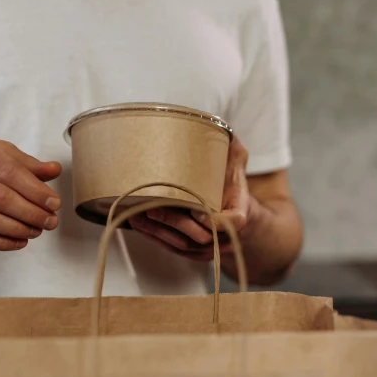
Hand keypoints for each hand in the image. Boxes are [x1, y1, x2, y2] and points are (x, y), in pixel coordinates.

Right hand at [0, 133, 61, 250]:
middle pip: (0, 198)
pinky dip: (0, 242)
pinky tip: (18, 241)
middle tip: (50, 222)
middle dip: (31, 214)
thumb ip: (24, 163)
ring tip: (36, 231)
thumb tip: (55, 170)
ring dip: (17, 230)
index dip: (36, 191)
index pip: (11, 173)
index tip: (54, 204)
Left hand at [129, 135, 252, 260]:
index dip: (216, 220)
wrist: (233, 205)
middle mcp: (226, 234)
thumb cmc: (229, 177)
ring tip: (137, 216)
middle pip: (200, 237)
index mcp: (239, 210)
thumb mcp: (235, 157)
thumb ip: (229, 144)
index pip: (234, 221)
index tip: (196, 209)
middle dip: (174, 223)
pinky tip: (139, 225)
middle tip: (151, 208)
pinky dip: (155, 238)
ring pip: (183, 246)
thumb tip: (218, 126)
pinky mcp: (193, 250)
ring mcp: (210, 246)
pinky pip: (173, 248)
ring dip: (158, 232)